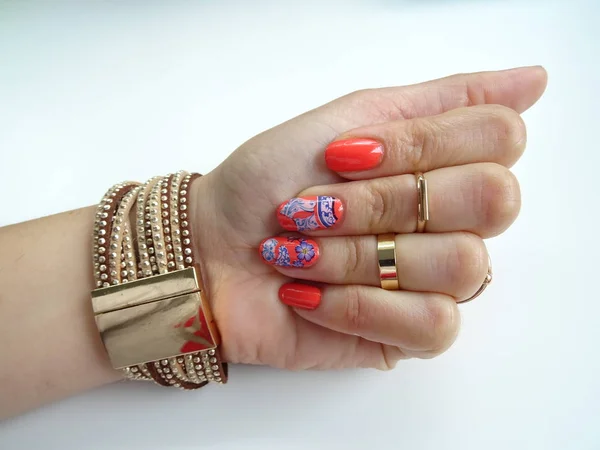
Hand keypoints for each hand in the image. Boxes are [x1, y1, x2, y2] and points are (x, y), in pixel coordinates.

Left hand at [191, 67, 546, 369]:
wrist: (212, 252)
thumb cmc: (266, 182)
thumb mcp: (345, 118)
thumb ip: (437, 100)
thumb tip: (534, 79)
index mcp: (439, 163)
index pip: (499, 136)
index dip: (423, 143)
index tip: (344, 153)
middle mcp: (450, 220)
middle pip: (493, 199)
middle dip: (386, 200)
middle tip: (316, 206)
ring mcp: (435, 280)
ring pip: (459, 265)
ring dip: (357, 254)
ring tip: (300, 254)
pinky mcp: (413, 335)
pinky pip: (432, 323)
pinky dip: (357, 305)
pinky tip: (309, 296)